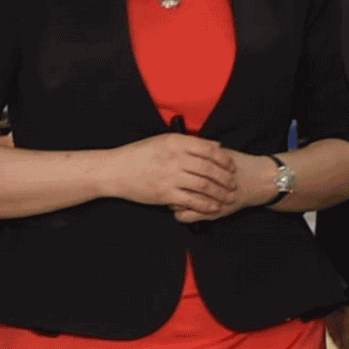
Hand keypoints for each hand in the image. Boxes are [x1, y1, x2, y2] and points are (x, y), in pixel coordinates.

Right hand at [104, 133, 234, 215]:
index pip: (208, 149)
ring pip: (203, 185)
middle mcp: (175, 158)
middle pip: (209, 168)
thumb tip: (217, 145)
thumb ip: (191, 143)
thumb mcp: (164, 141)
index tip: (231, 165)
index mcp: (176, 142)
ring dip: (219, 193)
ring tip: (228, 197)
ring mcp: (170, 176)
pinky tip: (213, 208)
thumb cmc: (139, 155)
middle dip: (225, 178)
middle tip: (233, 183)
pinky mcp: (165, 194)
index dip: (224, 159)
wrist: (115, 171)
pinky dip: (205, 205)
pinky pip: (191, 200)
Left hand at [173, 150, 280, 223]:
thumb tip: (181, 147)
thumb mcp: (220, 153)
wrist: (258, 181)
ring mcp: (205, 200)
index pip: (177, 169)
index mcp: (205, 167)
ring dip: (171, 199)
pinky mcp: (209, 214)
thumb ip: (202, 151)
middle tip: (166, 183)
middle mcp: (203, 184)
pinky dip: (180, 213)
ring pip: (176, 203)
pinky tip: (181, 207)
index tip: (166, 169)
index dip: (168, 169)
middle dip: (167, 185)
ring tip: (172, 195)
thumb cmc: (239, 167)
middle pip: (174, 185)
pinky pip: (185, 217)